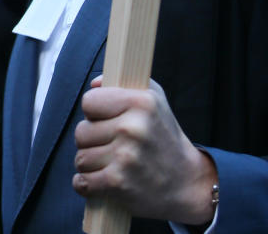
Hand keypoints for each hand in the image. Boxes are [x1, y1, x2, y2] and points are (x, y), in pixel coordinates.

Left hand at [73, 77, 217, 224]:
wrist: (187, 184)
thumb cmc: (165, 138)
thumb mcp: (154, 101)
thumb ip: (124, 85)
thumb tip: (94, 83)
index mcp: (141, 103)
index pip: (89, 102)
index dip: (95, 113)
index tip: (107, 121)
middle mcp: (133, 128)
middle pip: (81, 132)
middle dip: (92, 142)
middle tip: (114, 147)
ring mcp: (125, 156)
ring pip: (80, 158)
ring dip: (92, 165)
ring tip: (113, 165)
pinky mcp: (118, 182)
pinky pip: (82, 182)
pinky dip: (88, 185)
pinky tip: (102, 183)